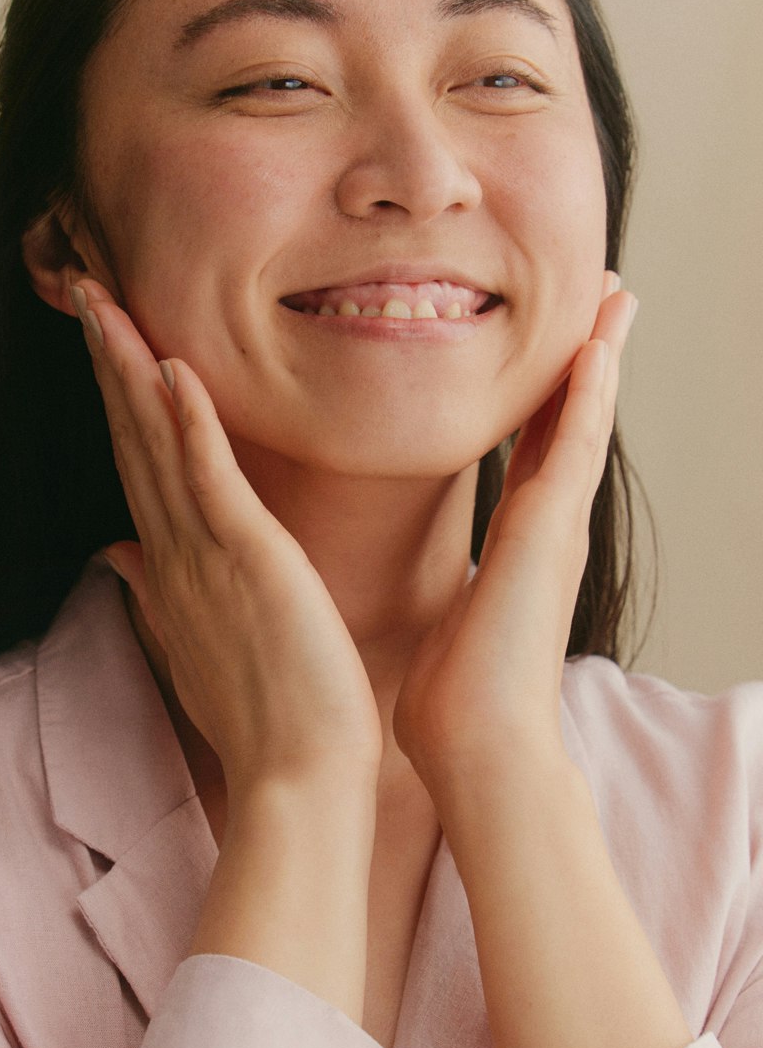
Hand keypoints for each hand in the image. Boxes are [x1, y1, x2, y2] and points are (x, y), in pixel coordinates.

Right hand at [71, 278, 382, 788]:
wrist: (298, 775)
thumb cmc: (258, 711)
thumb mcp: (194, 641)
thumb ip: (154, 590)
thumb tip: (116, 554)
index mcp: (171, 563)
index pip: (136, 462)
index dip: (116, 396)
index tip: (104, 337)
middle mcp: (174, 550)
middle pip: (132, 438)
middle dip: (106, 360)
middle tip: (85, 288)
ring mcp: (205, 554)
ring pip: (156, 444)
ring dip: (128, 370)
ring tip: (105, 302)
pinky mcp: (248, 560)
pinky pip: (210, 480)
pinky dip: (188, 423)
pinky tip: (171, 368)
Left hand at [393, 274, 636, 788]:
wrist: (479, 750)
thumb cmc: (455, 702)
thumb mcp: (444, 623)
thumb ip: (447, 594)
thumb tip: (430, 598)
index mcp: (516, 545)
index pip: (534, 454)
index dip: (546, 400)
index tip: (553, 353)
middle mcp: (543, 530)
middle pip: (567, 425)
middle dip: (583, 364)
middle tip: (602, 301)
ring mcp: (552, 530)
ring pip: (581, 423)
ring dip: (599, 360)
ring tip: (616, 298)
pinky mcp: (548, 536)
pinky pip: (573, 450)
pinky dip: (587, 399)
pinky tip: (598, 347)